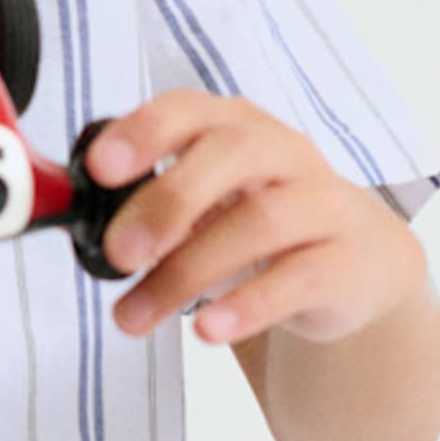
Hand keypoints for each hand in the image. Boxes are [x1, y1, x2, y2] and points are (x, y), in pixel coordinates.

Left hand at [84, 89, 423, 345]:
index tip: (100, 169)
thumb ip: (151, 207)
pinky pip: (299, 278)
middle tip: (117, 253)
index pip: (190, 110)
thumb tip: (81, 228)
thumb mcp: (207, 205)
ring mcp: (324, 204)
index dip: (144, 132)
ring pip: (260, 221)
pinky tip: (207, 330)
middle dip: (167, 201)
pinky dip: (247, 304)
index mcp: (236, 128)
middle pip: (231, 154)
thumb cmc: (259, 228)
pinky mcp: (349, 261)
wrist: (358, 269)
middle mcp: (284, 153)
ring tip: (134, 317)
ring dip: (187, 272)